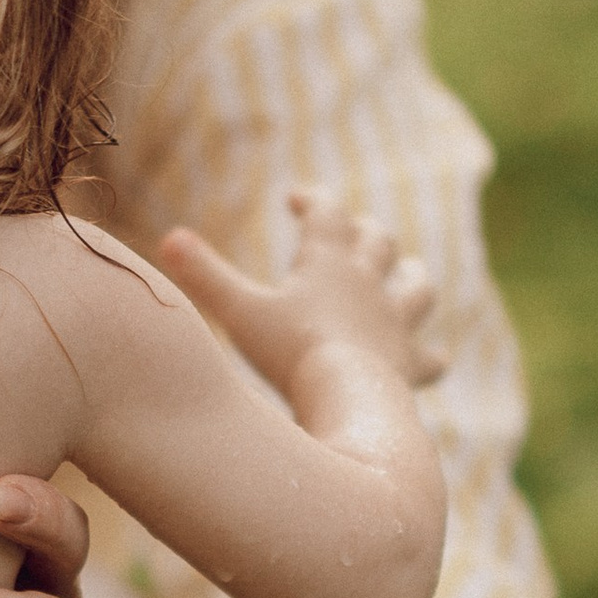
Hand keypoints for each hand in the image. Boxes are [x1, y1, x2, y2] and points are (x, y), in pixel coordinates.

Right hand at [158, 188, 445, 400]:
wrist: (349, 396)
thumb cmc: (290, 352)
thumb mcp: (239, 311)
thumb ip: (205, 276)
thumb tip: (168, 238)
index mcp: (329, 260)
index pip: (326, 210)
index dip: (312, 200)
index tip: (297, 200)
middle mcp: (370, 283)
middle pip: (377, 240)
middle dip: (363, 232)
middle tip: (348, 234)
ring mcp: (397, 323)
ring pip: (417, 286)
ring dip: (410, 278)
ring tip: (405, 277)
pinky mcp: (411, 365)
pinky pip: (429, 358)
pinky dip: (427, 357)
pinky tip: (427, 361)